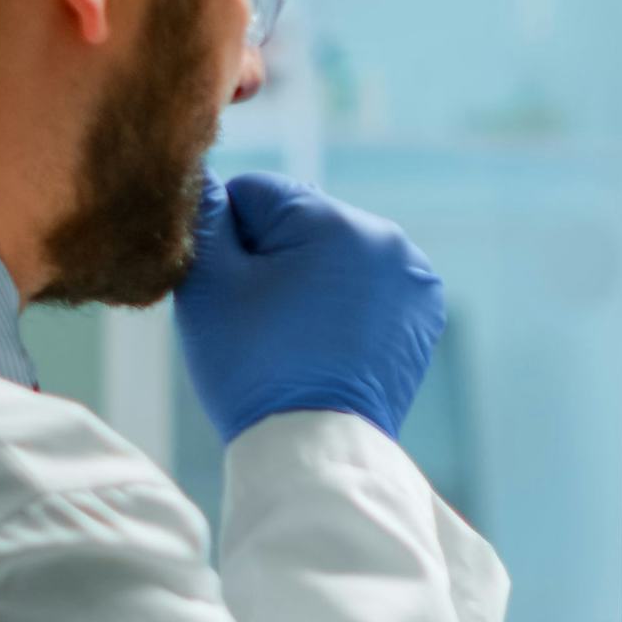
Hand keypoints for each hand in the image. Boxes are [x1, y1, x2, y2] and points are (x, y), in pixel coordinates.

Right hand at [172, 172, 447, 443]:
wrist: (315, 450)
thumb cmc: (254, 366)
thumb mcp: (209, 283)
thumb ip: (203, 215)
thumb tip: (198, 171)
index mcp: (338, 221)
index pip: (257, 193)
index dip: (227, 237)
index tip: (230, 290)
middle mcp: (388, 240)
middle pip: (302, 222)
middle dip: (273, 257)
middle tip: (261, 320)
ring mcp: (414, 278)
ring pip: (336, 254)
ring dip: (310, 278)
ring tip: (294, 335)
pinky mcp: (423, 314)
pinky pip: (368, 287)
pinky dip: (345, 304)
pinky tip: (325, 343)